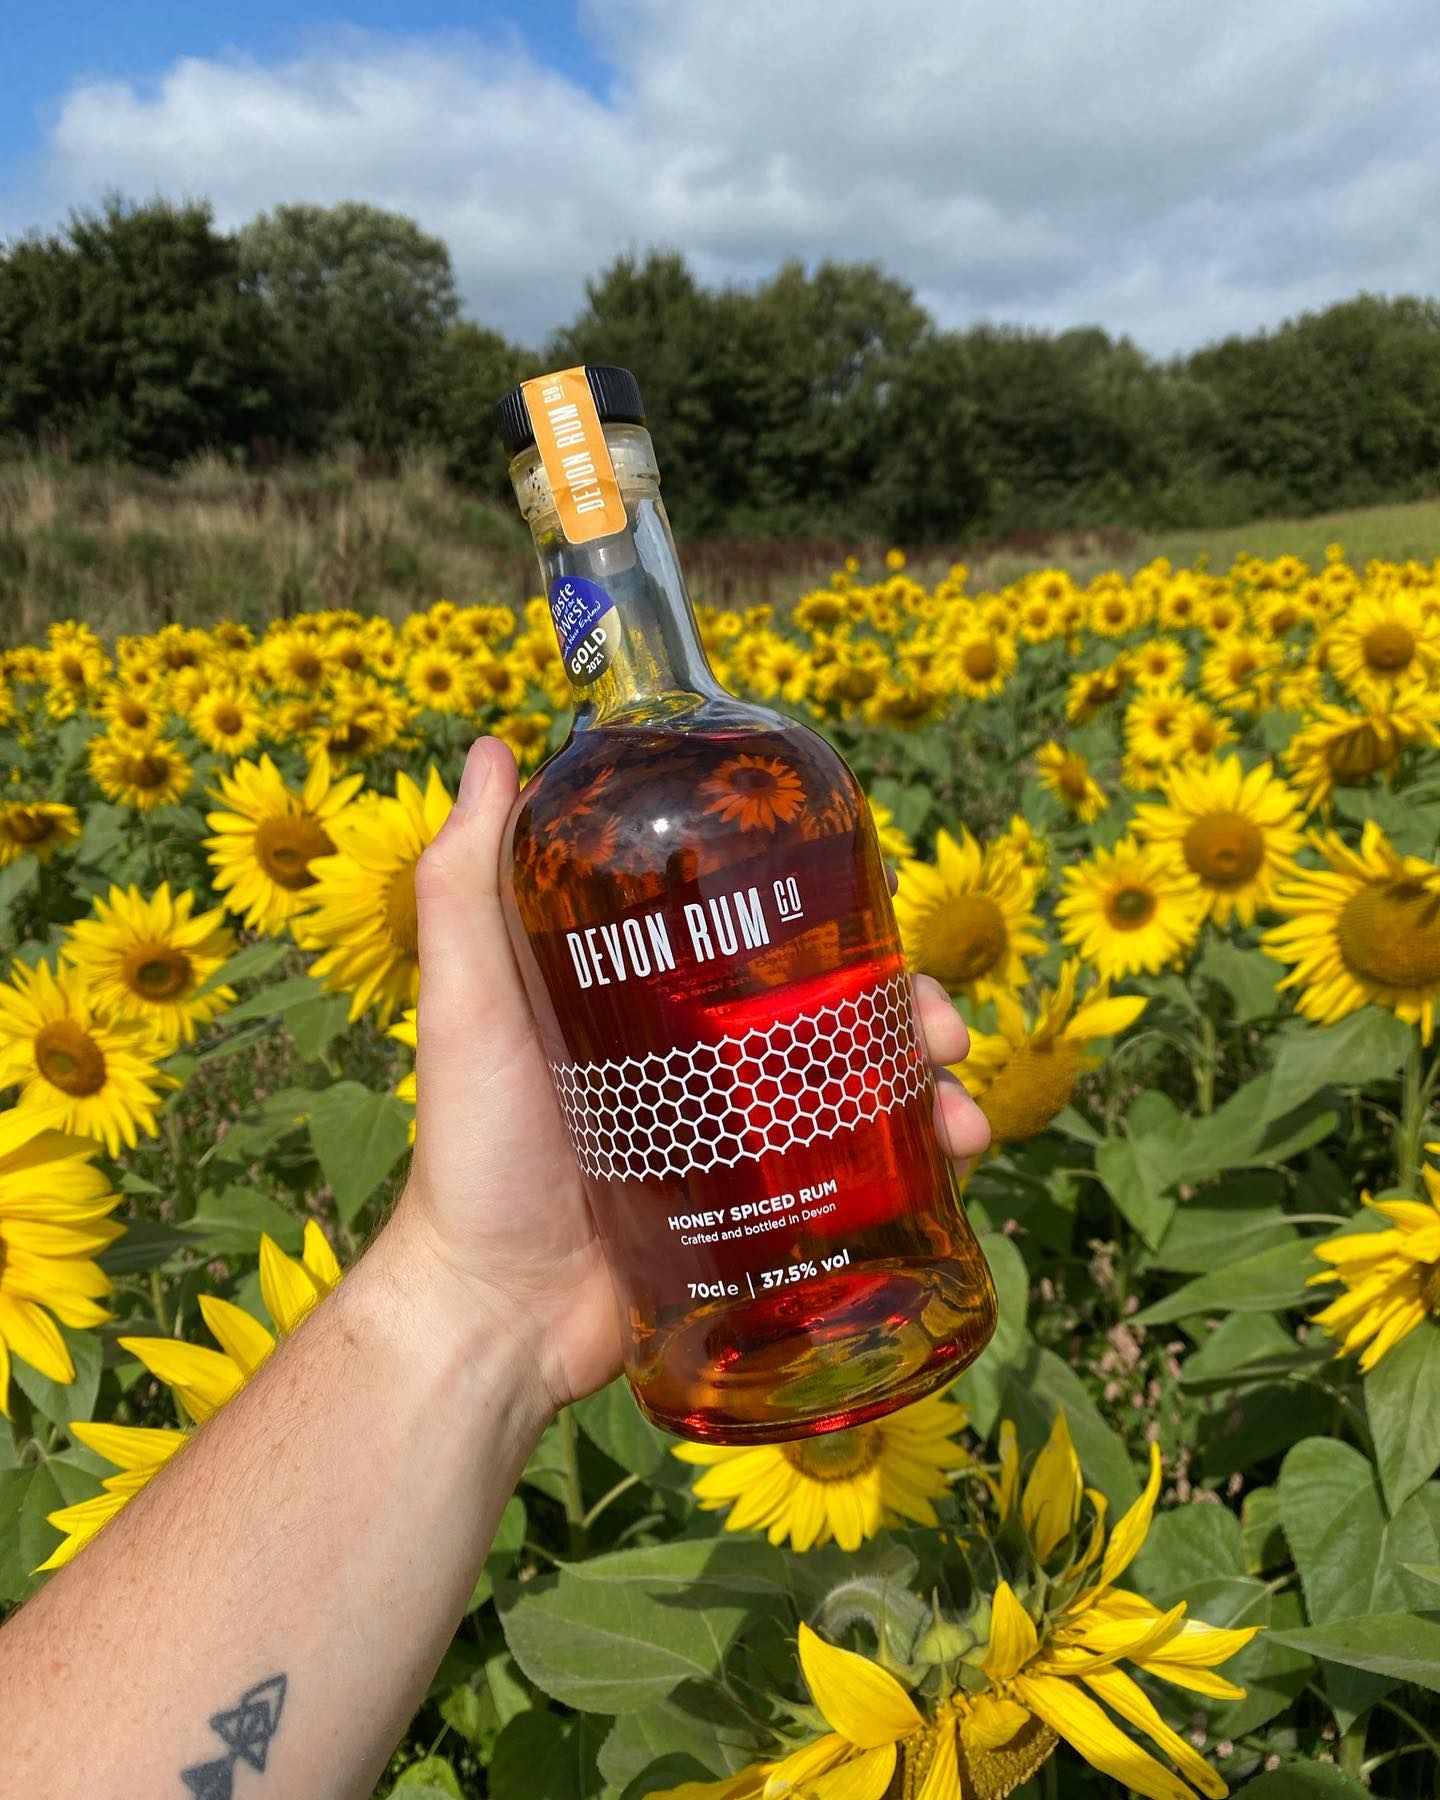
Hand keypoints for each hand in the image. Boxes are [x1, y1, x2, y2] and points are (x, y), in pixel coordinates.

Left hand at [392, 737, 990, 1417]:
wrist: (494, 1314)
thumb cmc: (473, 1150)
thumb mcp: (467, 1001)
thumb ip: (465, 885)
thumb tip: (494, 748)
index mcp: (649, 993)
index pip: (755, 930)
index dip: (825, 909)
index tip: (869, 899)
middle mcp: (703, 1055)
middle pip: (828, 1004)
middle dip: (905, 1001)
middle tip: (940, 1022)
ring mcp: (737, 1136)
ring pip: (859, 1084)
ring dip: (928, 1080)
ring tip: (959, 1106)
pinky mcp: (761, 1210)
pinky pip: (856, 1175)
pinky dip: (920, 1161)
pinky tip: (956, 1159)